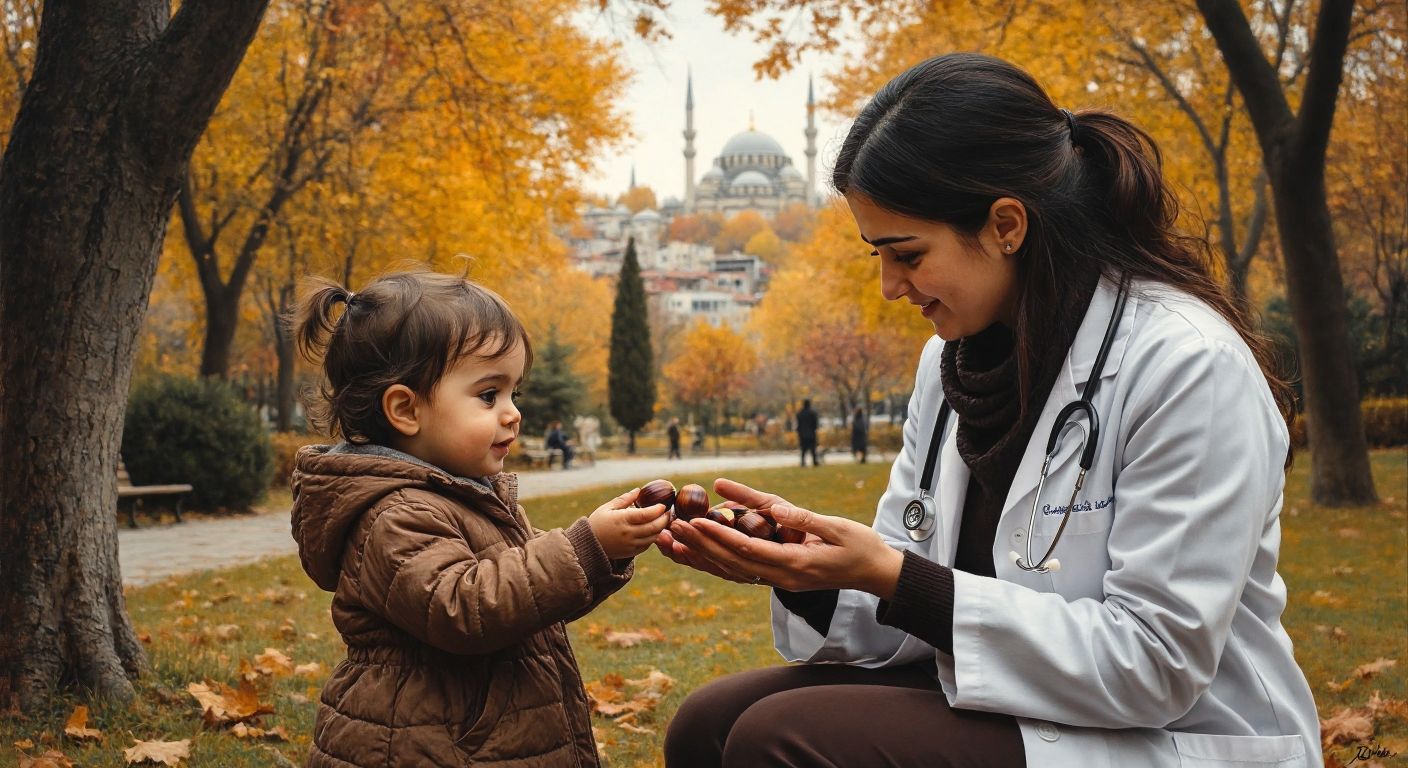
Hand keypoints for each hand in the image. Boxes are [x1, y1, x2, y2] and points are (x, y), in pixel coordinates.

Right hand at [589, 487, 669, 559]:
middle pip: (654, 527)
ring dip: (661, 529)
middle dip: (664, 519)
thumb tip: (638, 490)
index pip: (646, 515)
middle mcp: (628, 533)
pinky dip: (653, 537)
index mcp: (622, 520)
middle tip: (668, 512)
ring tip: (663, 520)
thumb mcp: (607, 508)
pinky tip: (653, 530)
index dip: (657, 510)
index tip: (663, 505)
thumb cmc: (597, 523)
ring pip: (653, 537)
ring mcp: (630, 544)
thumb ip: (624, 499)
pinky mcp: (631, 552)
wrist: (588, 545)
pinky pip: (647, 545)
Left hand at [661, 478, 903, 597]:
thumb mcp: (837, 527)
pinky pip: (742, 572)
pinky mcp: (779, 578)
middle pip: (732, 563)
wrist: (875, 572)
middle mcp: (782, 577)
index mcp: (795, 564)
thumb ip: (803, 518)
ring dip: (702, 558)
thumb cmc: (860, 546)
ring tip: (673, 543)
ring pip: (732, 571)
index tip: (696, 520)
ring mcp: (779, 581)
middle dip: (701, 546)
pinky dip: (717, 562)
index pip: (748, 550)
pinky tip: (697, 552)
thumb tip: (773, 508)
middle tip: (673, 527)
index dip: (720, 535)